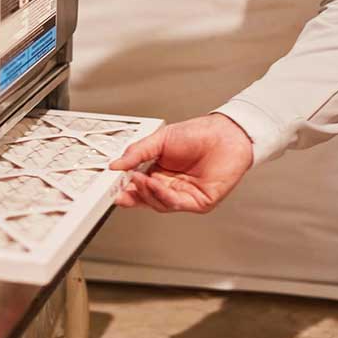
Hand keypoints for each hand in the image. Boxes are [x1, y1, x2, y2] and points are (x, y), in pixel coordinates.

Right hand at [109, 113, 253, 212]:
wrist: (225, 134)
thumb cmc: (198, 134)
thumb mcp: (160, 139)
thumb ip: (137, 152)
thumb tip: (116, 165)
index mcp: (160, 171)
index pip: (138, 186)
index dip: (125, 188)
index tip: (112, 186)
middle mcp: (171, 185)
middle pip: (146, 199)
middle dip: (132, 196)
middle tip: (120, 189)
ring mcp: (184, 195)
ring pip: (158, 203)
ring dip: (147, 193)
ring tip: (140, 180)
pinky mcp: (198, 202)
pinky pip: (176, 204)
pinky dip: (163, 195)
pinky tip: (155, 184)